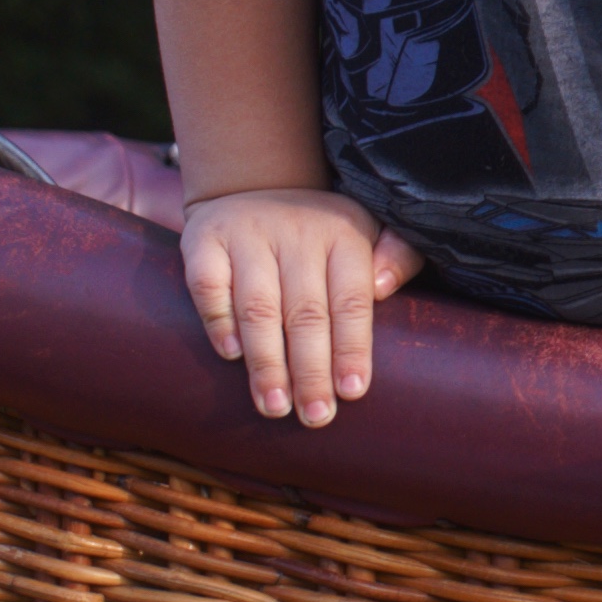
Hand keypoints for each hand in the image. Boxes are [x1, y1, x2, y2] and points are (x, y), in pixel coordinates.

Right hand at [177, 185, 420, 423]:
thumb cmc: (320, 232)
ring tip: (274, 406)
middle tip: (315, 415)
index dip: (351, 347)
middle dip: (310, 371)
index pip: (350, 300)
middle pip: (305, 312)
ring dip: (266, 362)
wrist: (252, 186)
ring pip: (257, 306)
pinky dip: (219, 321)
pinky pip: (208, 285)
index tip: (352, 390)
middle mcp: (296, 234)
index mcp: (343, 235)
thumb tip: (386, 288)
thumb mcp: (370, 230)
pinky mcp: (203, 240)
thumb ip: (398, 256)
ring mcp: (247, 236)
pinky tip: (232, 355)